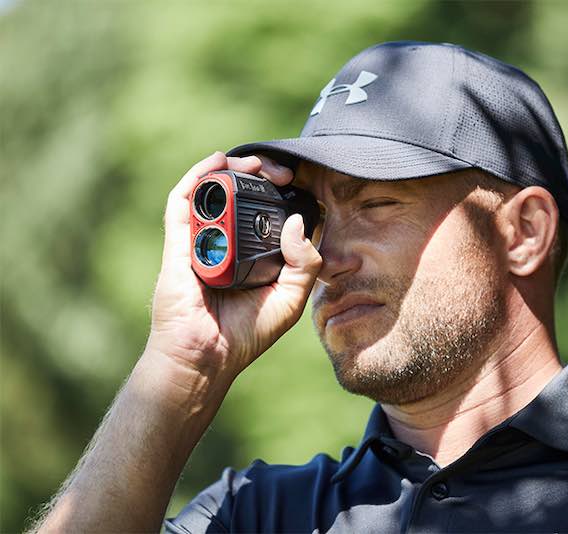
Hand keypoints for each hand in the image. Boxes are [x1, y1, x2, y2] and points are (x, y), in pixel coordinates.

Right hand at [145, 152, 321, 382]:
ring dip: (232, 169)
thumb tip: (297, 223)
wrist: (206, 359)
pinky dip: (198, 178)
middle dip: (258, 174)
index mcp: (249, 255)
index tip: (296, 184)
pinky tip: (218, 162)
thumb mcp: (290, 299)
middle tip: (281, 173)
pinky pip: (183, 203)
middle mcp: (224, 244)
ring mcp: (199, 242)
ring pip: (212, 192)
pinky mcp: (178, 245)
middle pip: (237, 195)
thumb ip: (303, 264)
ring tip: (254, 161)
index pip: (261, 212)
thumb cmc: (245, 334)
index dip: (278, 192)